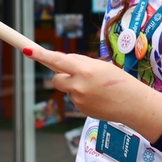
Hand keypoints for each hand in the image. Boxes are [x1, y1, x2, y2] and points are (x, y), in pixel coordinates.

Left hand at [25, 46, 161, 143]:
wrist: (133, 105)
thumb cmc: (119, 81)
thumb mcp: (100, 66)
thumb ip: (80, 63)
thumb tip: (62, 60)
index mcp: (84, 70)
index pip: (57, 61)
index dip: (40, 55)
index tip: (27, 50)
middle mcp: (78, 85)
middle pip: (56, 78)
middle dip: (62, 75)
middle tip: (78, 74)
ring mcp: (78, 100)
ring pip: (67, 89)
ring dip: (76, 86)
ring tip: (97, 88)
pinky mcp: (81, 110)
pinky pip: (75, 99)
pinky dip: (83, 97)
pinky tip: (98, 98)